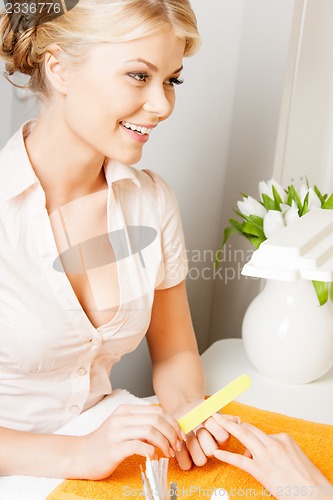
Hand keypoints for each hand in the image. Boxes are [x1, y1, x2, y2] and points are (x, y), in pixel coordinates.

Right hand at [75, 404, 184, 479]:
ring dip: (165, 443)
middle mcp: (121, 418)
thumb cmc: (105, 443)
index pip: (157, 411)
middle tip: (177, 446)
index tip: (180, 435)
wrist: (80, 455)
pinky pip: (138, 446)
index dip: (173, 423)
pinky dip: (150, 452)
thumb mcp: (123, 426)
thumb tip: (167, 426)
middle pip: (156, 419)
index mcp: (126, 410)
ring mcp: (116, 432)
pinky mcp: (113, 449)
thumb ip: (140, 423)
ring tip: (168, 453)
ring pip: (150, 431)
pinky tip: (153, 457)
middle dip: (172, 433)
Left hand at [172, 401, 238, 469]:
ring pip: (200, 461)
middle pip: (211, 451)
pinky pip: (186, 464)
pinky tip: (181, 441)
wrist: (182, 412)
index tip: (206, 417)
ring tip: (187, 434)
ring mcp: (201, 457)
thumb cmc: (197, 412)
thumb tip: (237, 420)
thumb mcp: (209, 410)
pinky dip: (181, 452)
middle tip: (197, 427)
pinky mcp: (188, 462)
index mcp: (222, 437)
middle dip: (202, 436)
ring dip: (191, 444)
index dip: (212, 425)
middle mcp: (214, 450)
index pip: (223, 436)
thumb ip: (222, 416)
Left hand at [212, 413, 332, 499]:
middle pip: (249, 428)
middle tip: (219, 415)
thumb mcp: (296, 456)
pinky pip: (240, 460)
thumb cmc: (308, 479)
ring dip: (227, 428)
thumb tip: (268, 451)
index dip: (247, 431)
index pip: (261, 432)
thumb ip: (280, 448)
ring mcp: (266, 456)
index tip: (238, 426)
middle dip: (232, 421)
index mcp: (284, 439)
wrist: (315, 494)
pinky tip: (217, 453)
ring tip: (214, 423)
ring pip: (243, 437)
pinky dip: (227, 455)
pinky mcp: (261, 471)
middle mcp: (274, 444)